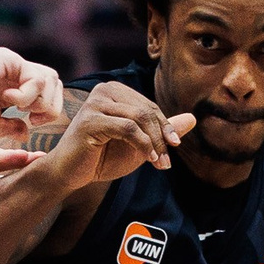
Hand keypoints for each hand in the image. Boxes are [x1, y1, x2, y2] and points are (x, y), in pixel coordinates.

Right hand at [0, 48, 64, 140]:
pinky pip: (37, 76)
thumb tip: (28, 129)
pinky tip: (10, 100)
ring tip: (20, 109)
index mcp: (8, 92)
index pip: (46, 96)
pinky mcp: (6, 60)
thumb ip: (10, 127)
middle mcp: (11, 76)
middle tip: (34, 119)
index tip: (33, 124)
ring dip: (42, 100)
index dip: (48, 111)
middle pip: (54, 84)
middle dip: (52, 106)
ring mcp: (10, 66)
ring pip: (51, 78)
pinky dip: (30, 94)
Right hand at [28, 81, 194, 190]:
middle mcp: (104, 90)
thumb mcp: (139, 144)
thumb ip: (161, 130)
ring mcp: (95, 103)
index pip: (149, 106)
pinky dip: (143, 145)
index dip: (165, 126)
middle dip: (162, 136)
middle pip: (147, 110)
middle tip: (167, 161)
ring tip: (160, 163)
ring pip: (140, 118)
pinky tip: (149, 159)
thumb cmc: (100, 158)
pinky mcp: (90, 120)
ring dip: (155, 143)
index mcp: (114, 91)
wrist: (69, 174)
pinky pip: (128, 129)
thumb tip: (193, 118)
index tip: (174, 147)